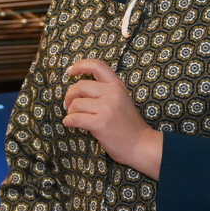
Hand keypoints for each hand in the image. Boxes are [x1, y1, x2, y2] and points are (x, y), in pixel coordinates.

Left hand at [64, 58, 162, 178]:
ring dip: (71, 112)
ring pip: (75, 104)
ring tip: (76, 118)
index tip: (70, 72)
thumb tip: (76, 88)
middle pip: (79, 86)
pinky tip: (70, 124)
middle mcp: (113, 93)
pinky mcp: (100, 123)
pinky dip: (68, 121)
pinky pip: (74, 118)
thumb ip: (104, 90)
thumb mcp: (120, 99)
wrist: (141, 144)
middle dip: (69, 96)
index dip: (80, 66)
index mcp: (117, 85)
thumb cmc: (127, 124)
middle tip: (68, 105)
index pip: (97, 65)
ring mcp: (107, 108)